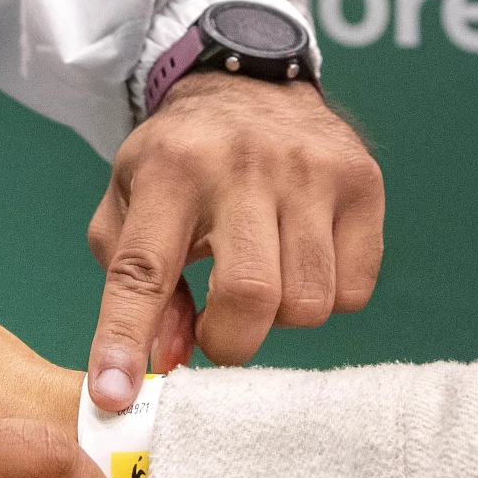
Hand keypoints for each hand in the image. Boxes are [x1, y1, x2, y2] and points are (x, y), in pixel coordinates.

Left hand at [86, 74, 381, 410]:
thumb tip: (167, 358)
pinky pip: (354, 290)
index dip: (126, 339)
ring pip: (310, 303)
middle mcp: (243, 165)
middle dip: (230, 341)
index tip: (114, 396)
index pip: (143, 269)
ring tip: (262, 278)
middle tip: (219, 331)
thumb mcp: (130, 205)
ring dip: (281, 318)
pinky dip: (327, 297)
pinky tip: (301, 258)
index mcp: (170, 170)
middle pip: (250, 296)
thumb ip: (132, 286)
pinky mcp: (363, 182)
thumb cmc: (181, 162)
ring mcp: (311, 171)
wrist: (252, 81)